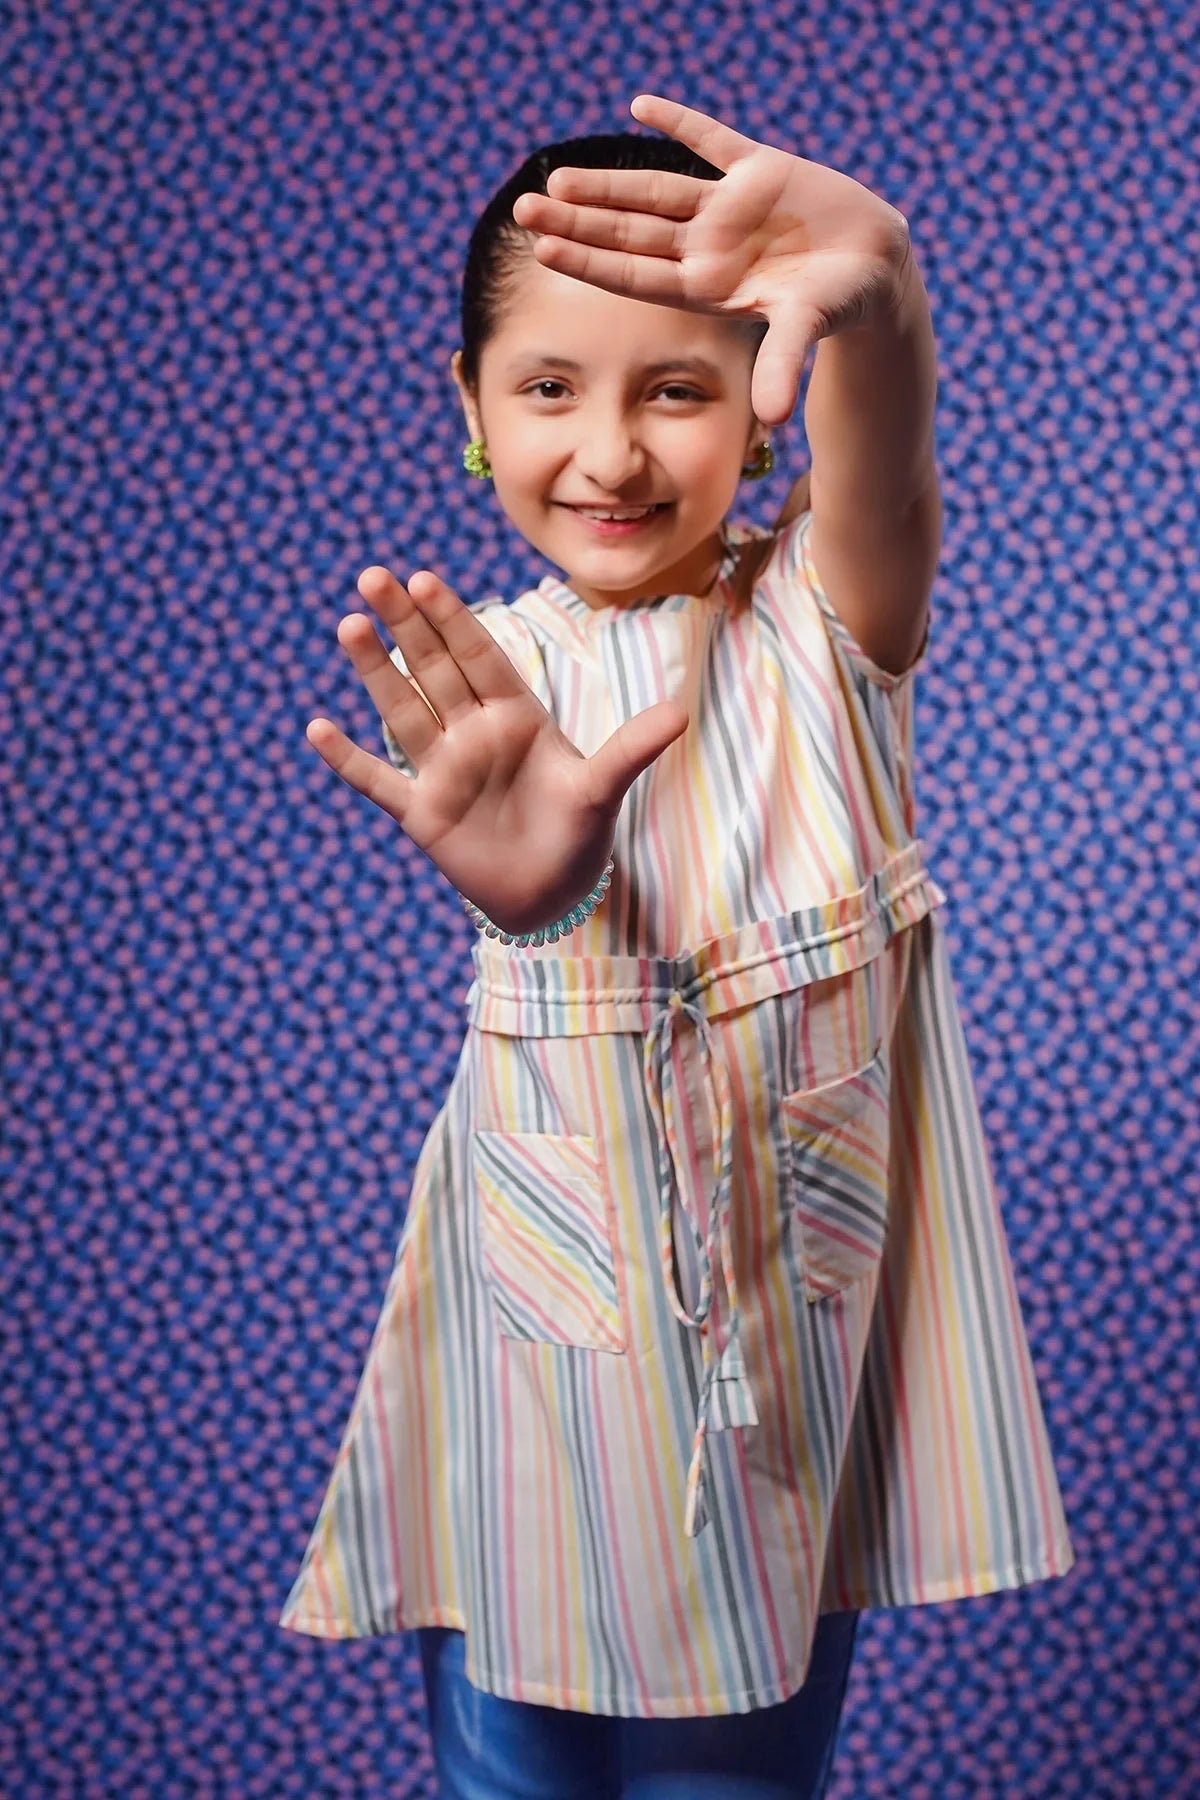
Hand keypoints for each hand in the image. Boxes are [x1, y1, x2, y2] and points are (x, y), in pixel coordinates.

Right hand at [307, 567, 688, 935]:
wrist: (553, 897)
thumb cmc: (580, 836)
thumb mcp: (604, 790)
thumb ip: (631, 749)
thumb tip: (680, 714)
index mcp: (516, 718)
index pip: (479, 656)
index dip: (452, 619)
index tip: (423, 578)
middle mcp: (474, 736)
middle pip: (434, 670)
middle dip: (405, 626)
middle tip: (373, 576)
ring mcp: (444, 773)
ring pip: (403, 712)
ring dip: (376, 673)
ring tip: (349, 625)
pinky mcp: (423, 816)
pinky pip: (378, 782)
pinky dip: (350, 760)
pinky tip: (317, 729)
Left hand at [511, 93, 912, 428]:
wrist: (876, 269)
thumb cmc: (838, 305)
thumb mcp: (808, 328)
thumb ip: (784, 364)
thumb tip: (774, 418)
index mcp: (708, 287)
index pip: (634, 274)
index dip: (589, 260)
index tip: (543, 249)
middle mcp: (707, 248)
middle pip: (628, 233)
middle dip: (577, 221)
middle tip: (524, 208)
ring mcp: (728, 209)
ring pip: (654, 191)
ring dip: (607, 184)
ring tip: (556, 177)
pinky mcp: (760, 170)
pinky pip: (711, 140)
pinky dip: (679, 121)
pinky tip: (639, 103)